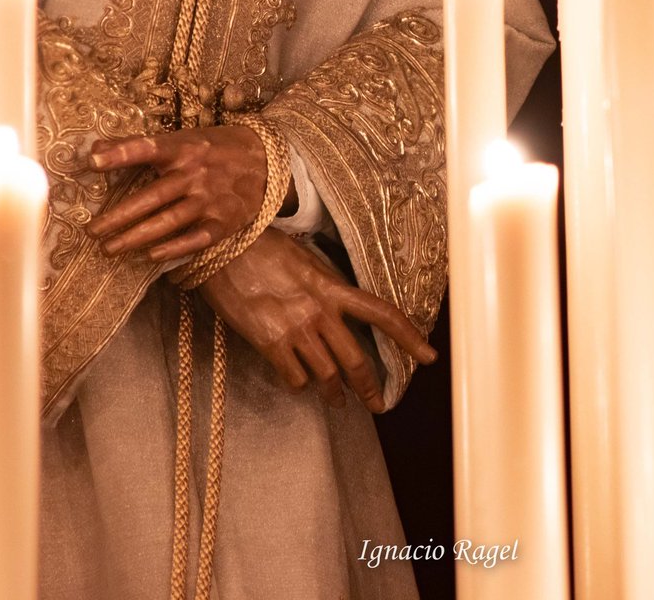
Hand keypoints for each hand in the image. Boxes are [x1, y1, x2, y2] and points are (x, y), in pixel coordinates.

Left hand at [86, 125, 269, 262]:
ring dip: (136, 237)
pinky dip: (174, 248)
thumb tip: (93, 152)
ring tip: (109, 249)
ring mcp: (211, 199)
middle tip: (91, 231)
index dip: (120, 154)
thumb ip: (139, 146)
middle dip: (118, 216)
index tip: (93, 162)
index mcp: (183, 148)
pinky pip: (195, 239)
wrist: (266, 161)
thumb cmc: (214, 150)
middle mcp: (195, 174)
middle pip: (151, 197)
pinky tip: (150, 256)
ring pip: (168, 221)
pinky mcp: (224, 221)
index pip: (148, 148)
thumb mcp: (182, 139)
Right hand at [200, 228, 437, 411]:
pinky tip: (299, 381)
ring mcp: (296, 328)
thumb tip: (339, 308)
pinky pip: (295, 378)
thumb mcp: (306, 260)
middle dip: (369, 389)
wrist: (223, 247)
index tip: (429, 357)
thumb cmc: (263, 248)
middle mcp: (320, 311)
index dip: (410, 337)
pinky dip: (300, 384)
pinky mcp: (270, 343)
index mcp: (334, 287)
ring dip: (334, 394)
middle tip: (377, 405)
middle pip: (356, 360)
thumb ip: (326, 287)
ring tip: (336, 401)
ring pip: (327, 376)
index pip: (383, 314)